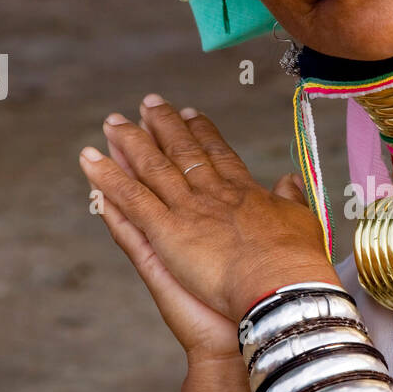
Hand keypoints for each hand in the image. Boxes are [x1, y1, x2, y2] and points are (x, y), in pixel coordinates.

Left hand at [78, 95, 340, 322]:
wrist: (280, 287)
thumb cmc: (296, 264)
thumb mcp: (302, 223)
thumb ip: (292, 199)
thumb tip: (290, 179)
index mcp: (243, 192)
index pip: (218, 155)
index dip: (203, 133)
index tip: (191, 114)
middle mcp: (211, 193)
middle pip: (182, 152)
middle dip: (164, 126)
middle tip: (148, 104)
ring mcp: (186, 209)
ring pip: (151, 168)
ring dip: (130, 142)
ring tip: (112, 122)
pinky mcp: (165, 232)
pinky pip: (129, 199)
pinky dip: (107, 178)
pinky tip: (90, 160)